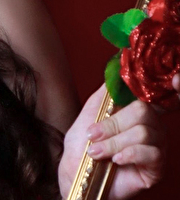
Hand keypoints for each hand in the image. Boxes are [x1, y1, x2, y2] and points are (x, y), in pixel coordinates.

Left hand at [59, 82, 176, 198]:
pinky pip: (151, 154)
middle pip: (143, 111)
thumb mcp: (89, 112)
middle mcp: (150, 126)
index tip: (175, 79)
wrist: (76, 174)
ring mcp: (156, 146)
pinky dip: (129, 153)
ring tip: (97, 152)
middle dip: (113, 123)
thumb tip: (116, 71)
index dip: (168, 86)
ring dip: (114, 142)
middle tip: (94, 135)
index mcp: (135, 110)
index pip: (153, 94)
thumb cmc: (82, 144)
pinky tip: (117, 159)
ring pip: (144, 133)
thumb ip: (105, 93)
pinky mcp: (156, 167)